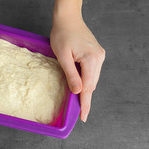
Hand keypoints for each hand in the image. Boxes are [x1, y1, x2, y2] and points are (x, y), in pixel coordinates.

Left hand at [50, 1, 104, 121]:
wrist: (68, 18)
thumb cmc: (62, 34)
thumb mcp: (62, 56)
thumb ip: (71, 74)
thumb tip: (78, 91)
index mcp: (92, 59)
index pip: (88, 87)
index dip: (85, 103)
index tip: (84, 117)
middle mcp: (99, 58)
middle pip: (92, 84)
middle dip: (85, 98)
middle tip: (79, 113)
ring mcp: (99, 56)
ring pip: (92, 79)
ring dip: (84, 89)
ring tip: (78, 101)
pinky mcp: (96, 54)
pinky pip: (91, 72)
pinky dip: (85, 80)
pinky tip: (79, 85)